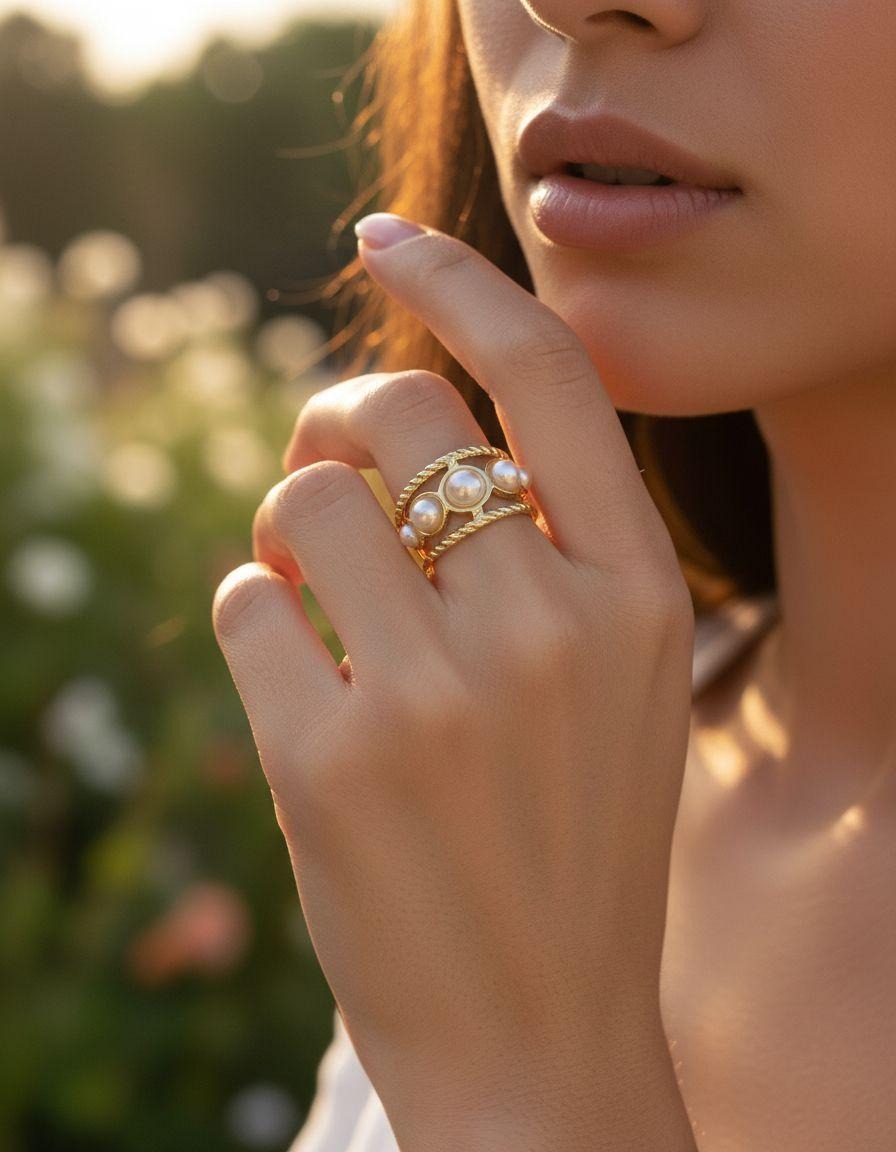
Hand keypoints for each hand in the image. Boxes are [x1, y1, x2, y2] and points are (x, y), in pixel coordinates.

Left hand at [213, 215, 696, 1150]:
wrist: (540, 1037)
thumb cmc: (571, 841)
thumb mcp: (613, 678)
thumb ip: (541, 546)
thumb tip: (394, 417)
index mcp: (638, 594)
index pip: (548, 372)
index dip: (460, 282)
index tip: (386, 238)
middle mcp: (548, 625)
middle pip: (395, 412)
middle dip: (337, 419)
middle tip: (324, 466)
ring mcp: (436, 695)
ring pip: (303, 499)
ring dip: (284, 522)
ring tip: (307, 583)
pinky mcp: (330, 761)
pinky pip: (246, 601)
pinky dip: (253, 614)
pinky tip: (294, 680)